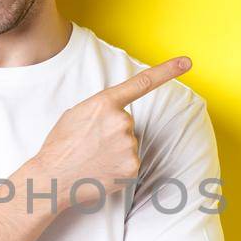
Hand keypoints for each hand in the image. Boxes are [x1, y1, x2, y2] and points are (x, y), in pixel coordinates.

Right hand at [25, 56, 190, 210]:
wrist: (53, 178)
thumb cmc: (60, 146)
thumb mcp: (75, 114)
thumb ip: (99, 109)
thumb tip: (111, 116)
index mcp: (105, 103)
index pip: (142, 83)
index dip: (167, 71)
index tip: (187, 62)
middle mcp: (121, 120)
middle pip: (127, 123)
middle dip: (112, 132)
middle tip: (90, 144)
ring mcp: (129, 144)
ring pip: (129, 144)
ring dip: (114, 151)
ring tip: (92, 158)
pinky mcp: (132, 166)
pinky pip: (130, 162)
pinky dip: (118, 167)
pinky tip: (100, 170)